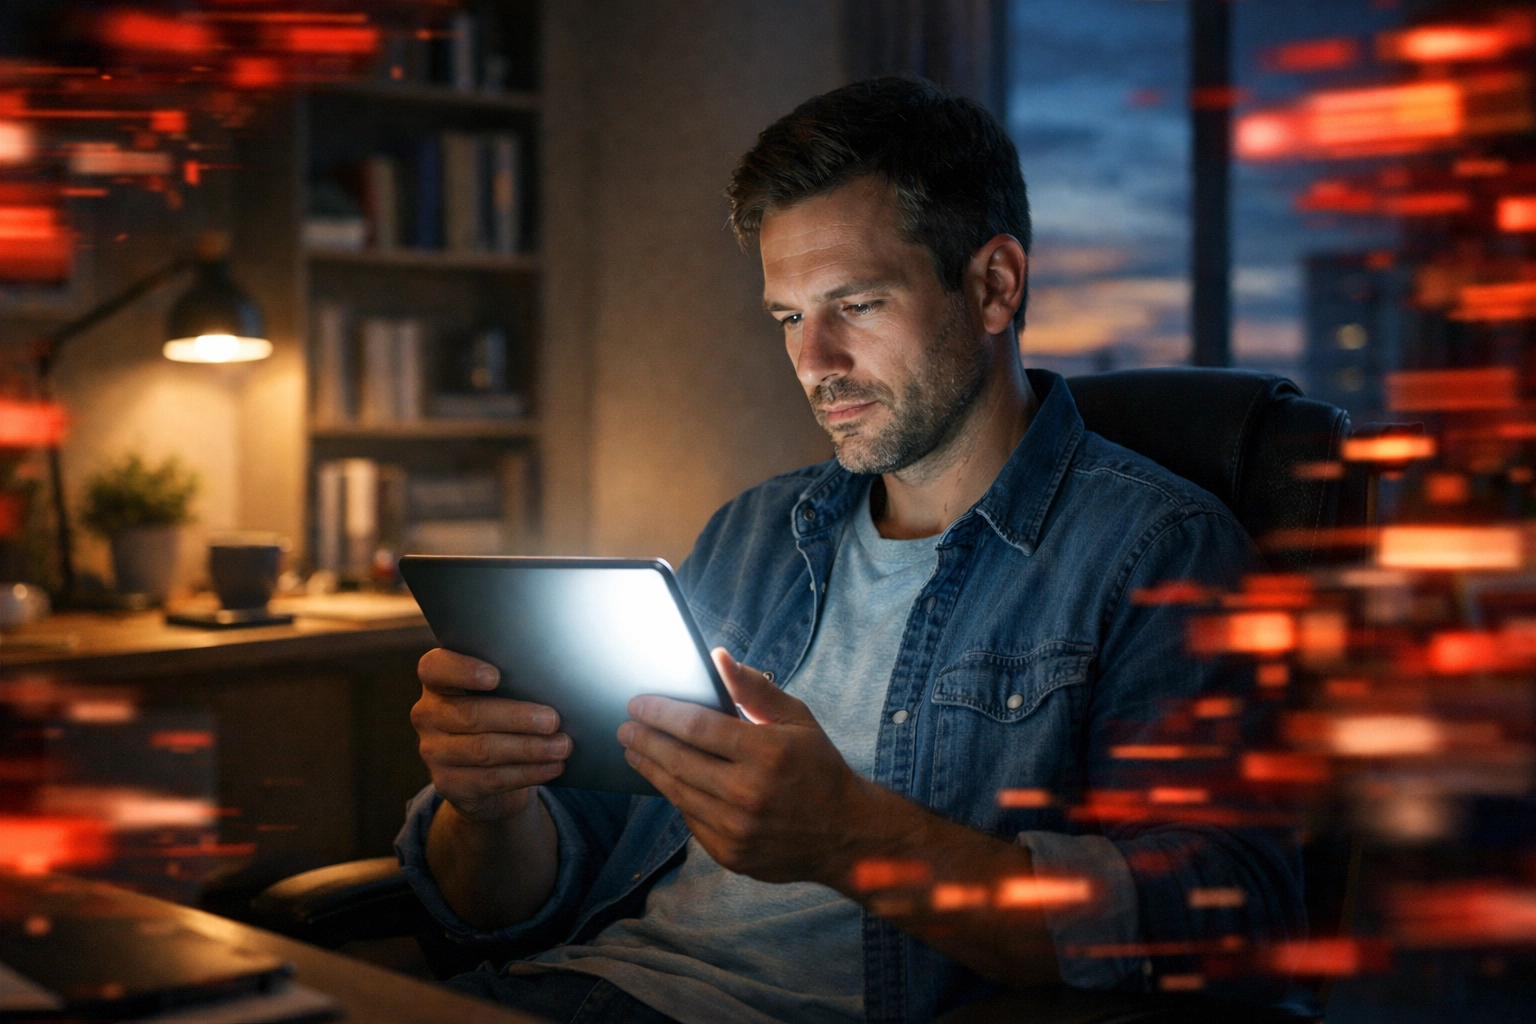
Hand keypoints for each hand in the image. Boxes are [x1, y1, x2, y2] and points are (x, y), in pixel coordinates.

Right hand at [412, 648, 570, 822]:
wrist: (483, 772)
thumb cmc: (498, 717)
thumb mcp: (499, 694)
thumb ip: (512, 682)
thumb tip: (557, 683)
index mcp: (438, 682)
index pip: (435, 668)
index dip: (462, 670)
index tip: (495, 676)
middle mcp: (428, 715)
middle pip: (470, 714)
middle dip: (517, 717)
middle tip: (552, 719)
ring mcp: (434, 752)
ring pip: (483, 750)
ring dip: (528, 748)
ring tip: (561, 746)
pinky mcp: (447, 784)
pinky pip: (491, 779)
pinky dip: (527, 772)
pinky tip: (551, 766)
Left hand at [617, 648, 872, 884]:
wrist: (846, 835)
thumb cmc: (819, 768)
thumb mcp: (797, 719)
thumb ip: (754, 689)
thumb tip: (716, 658)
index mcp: (767, 753)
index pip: (697, 726)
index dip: (660, 712)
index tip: (637, 703)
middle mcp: (749, 793)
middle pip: (679, 760)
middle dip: (645, 740)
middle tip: (625, 727)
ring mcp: (737, 829)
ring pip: (678, 792)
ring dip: (651, 768)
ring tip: (634, 751)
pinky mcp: (731, 854)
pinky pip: (691, 819)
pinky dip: (676, 797)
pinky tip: (668, 780)